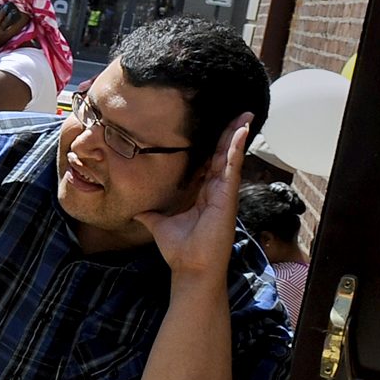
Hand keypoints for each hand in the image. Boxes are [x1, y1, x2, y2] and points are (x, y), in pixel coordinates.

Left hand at [137, 113, 253, 282]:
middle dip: (229, 132)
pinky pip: (232, 166)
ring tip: (244, 114)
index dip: (212, 143)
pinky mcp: (227, 195)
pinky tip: (240, 130)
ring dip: (237, 134)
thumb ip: (150, 214)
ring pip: (230, 156)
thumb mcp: (159, 225)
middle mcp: (215, 189)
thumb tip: (136, 209)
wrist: (190, 267)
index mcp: (203, 193)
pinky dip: (236, 147)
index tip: (213, 124)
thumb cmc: (180, 249)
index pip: (208, 161)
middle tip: (236, 112)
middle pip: (222, 154)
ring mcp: (223, 191)